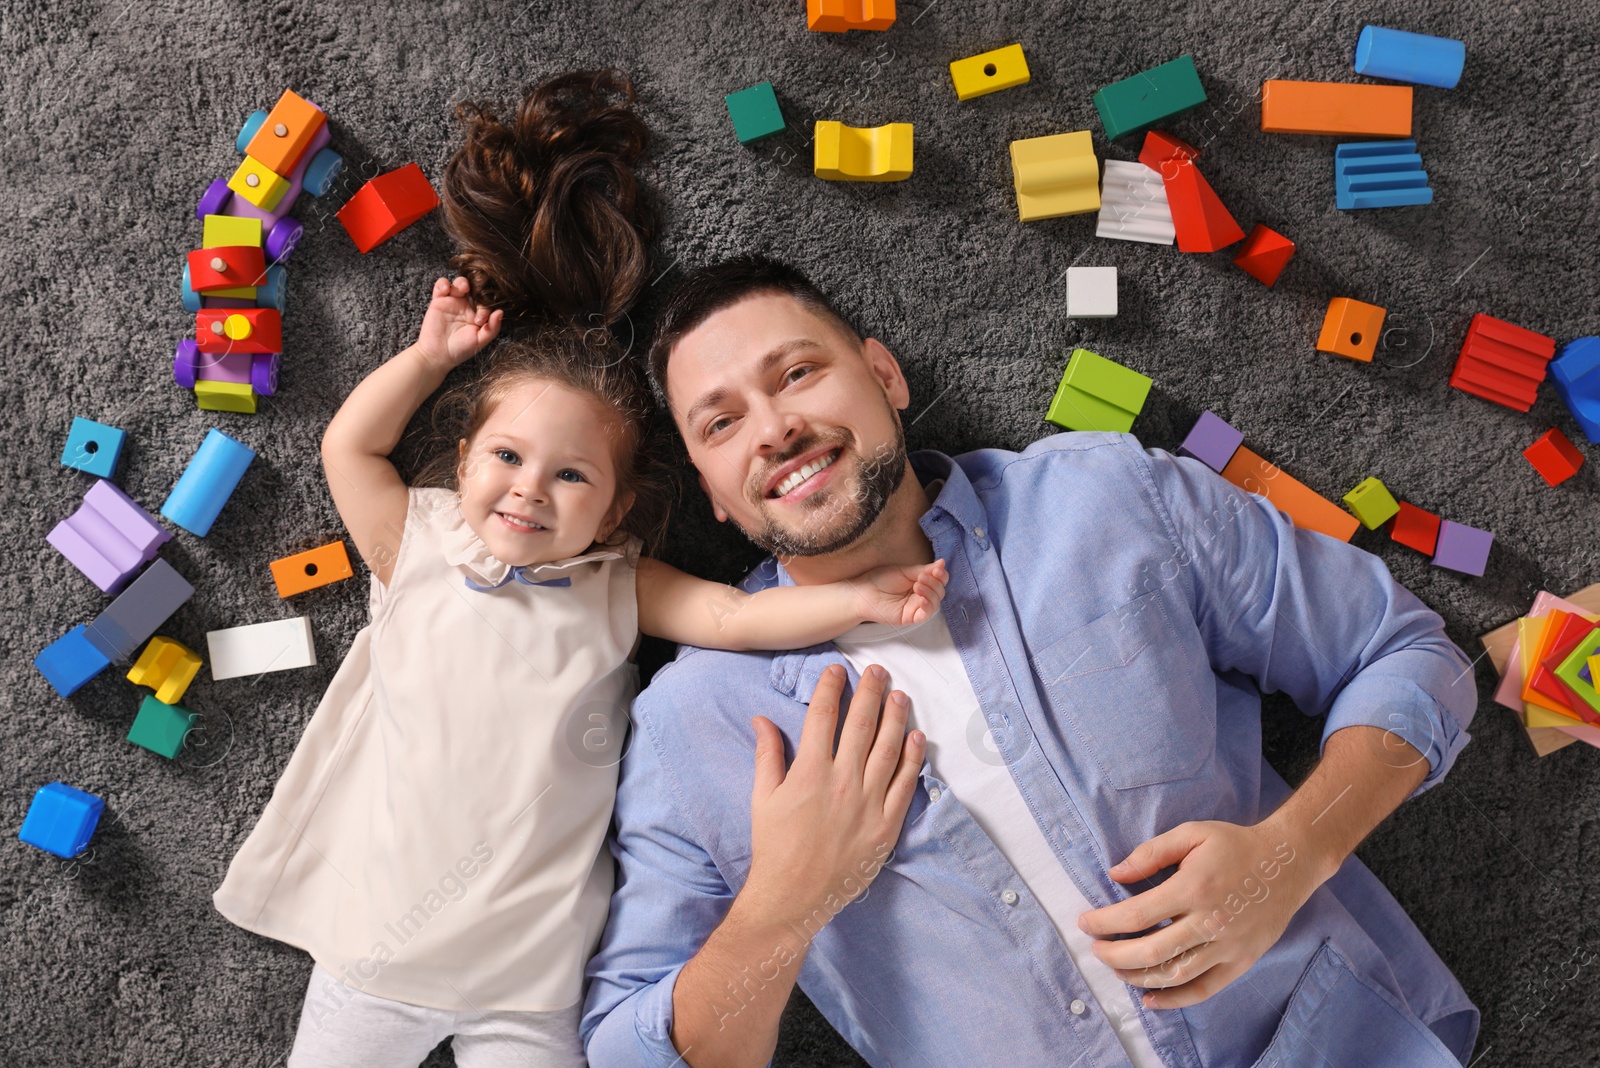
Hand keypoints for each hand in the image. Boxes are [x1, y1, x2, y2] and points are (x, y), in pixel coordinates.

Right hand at [415, 276, 503, 370]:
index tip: (480, 320)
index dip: (485, 306)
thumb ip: (492, 328)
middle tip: (475, 297)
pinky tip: (446, 289)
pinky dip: (443, 283)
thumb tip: (500, 312)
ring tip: (463, 288)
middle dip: (477, 288)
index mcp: (478, 314)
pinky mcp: (438, 301)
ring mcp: (452, 302)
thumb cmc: (460, 349)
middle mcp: (466, 306)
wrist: (438, 355)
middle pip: (475, 288)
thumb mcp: (480, 341)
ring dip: (462, 282)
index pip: (486, 302)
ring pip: (459, 283)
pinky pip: (441, 286)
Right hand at [745, 664, 924, 929]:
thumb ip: (768, 754)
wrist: (793, 897)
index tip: (837, 670)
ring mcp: (868, 803)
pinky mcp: (886, 825)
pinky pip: (905, 784)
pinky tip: (917, 737)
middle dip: (870, 691)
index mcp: (809, 771)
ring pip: (888, 747)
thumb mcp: (763, 797)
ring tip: (899, 694)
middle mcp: (842, 781)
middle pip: (861, 723)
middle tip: (877, 671)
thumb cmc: (774, 846)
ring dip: (895, 717)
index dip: (831, 687)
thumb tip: (761, 718)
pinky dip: (913, 757)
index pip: (823, 716)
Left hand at [851, 559, 948, 626]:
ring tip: (917, 585)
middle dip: (934, 583)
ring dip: (931, 593)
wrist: (863, 591)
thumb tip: (942, 563)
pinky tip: (921, 599)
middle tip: (921, 577)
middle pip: (939, 592)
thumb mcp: (904, 571)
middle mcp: (920, 596)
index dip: (941, 576)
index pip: (939, 581)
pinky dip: (927, 606)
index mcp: (920, 583)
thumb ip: (923, 570)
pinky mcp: (910, 617)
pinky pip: (925, 615)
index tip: (938, 569)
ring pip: (935, 603)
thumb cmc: (880, 579)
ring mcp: (915, 607)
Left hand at [1077, 820, 1317, 1010]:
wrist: (1288, 862)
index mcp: (1193, 888)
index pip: (1137, 915)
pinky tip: (1151, 999)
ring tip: (1117, 969)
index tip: (1086, 924)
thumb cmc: (1236, 845)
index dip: (1106, 922)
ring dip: (1138, 977)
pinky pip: (1204, 989)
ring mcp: (1227, 946)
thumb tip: (1115, 873)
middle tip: (1096, 949)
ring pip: (1174, 974)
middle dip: (1115, 954)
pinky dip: (1175, 1000)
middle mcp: (1209, 922)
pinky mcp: (1241, 961)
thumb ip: (1151, 853)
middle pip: (1151, 951)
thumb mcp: (1192, 833)